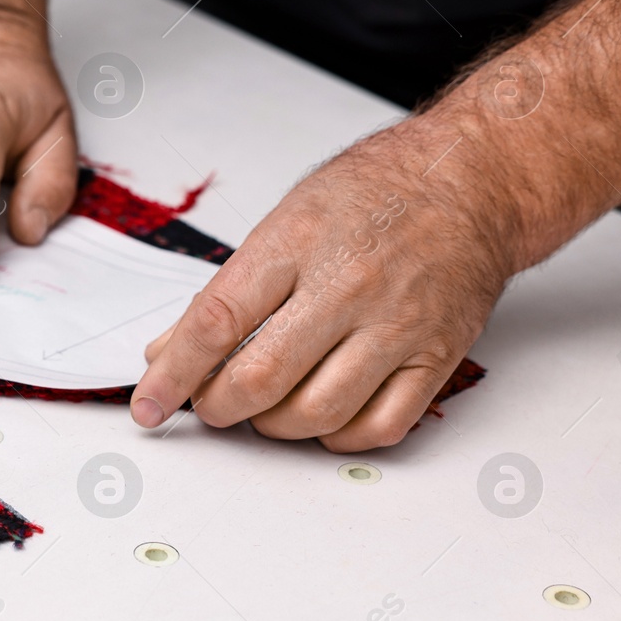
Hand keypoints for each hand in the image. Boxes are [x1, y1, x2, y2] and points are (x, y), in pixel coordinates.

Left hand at [130, 109, 514, 451]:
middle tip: (210, 404)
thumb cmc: (375, 194)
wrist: (472, 183)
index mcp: (297, 245)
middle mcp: (348, 287)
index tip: (148, 404)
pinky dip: (337, 438)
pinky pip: (379, 427)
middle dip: (218, 407)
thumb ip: (226, 292)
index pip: (216, 322)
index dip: (172, 374)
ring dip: (272, 427)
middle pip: (262, 379)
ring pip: (316, 414)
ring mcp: (397, 325)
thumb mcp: (284, 221)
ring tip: (262, 410)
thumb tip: (169, 352)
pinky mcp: (436, 357)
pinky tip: (321, 420)